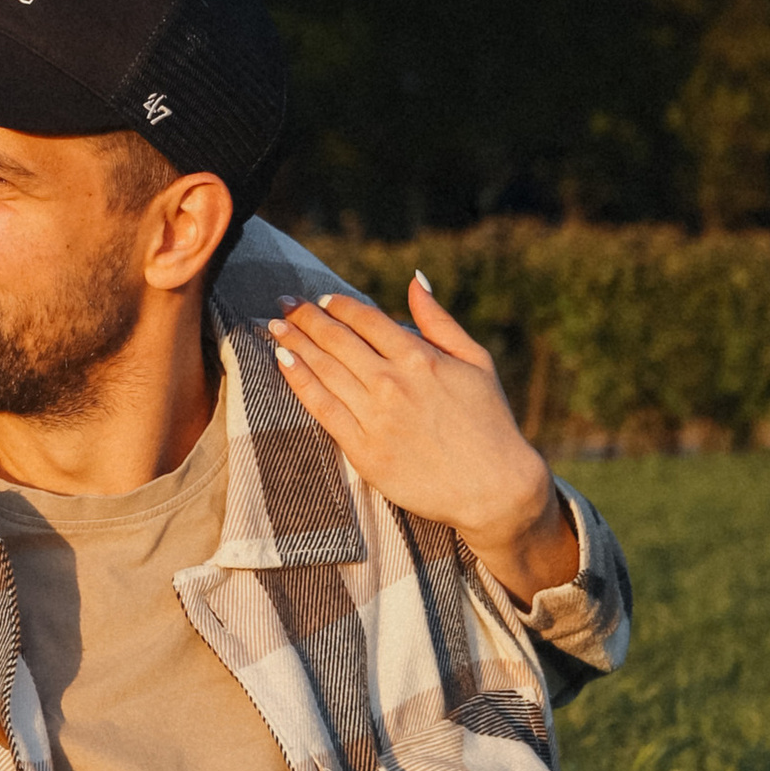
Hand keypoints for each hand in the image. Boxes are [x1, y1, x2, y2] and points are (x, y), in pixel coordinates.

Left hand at [265, 280, 577, 601]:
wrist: (495, 489)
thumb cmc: (490, 422)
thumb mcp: (476, 362)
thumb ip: (440, 322)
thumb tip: (414, 281)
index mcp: (422, 358)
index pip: (367, 321)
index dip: (341, 306)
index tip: (323, 300)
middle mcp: (394, 382)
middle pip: (338, 340)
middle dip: (307, 317)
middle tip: (285, 303)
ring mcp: (376, 417)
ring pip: (324, 369)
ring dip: (295, 342)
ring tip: (275, 326)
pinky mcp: (364, 450)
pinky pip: (322, 408)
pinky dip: (299, 381)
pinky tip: (283, 361)